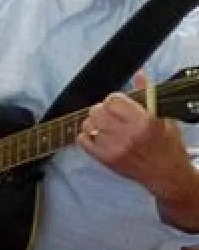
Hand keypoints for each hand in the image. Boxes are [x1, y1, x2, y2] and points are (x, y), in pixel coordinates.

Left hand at [78, 72, 195, 203]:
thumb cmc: (167, 147)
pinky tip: (99, 137)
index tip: (120, 103)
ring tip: (107, 127)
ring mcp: (112, 148)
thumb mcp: (163, 118)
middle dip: (103, 110)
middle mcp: (126, 135)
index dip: (115, 100)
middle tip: (112, 115)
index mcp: (143, 122)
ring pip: (86, 124)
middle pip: (96, 111)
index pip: (113, 100)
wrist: (166, 174)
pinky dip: (87, 136)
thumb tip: (139, 75)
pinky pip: (81, 140)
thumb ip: (147, 95)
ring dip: (94, 123)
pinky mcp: (104, 159)